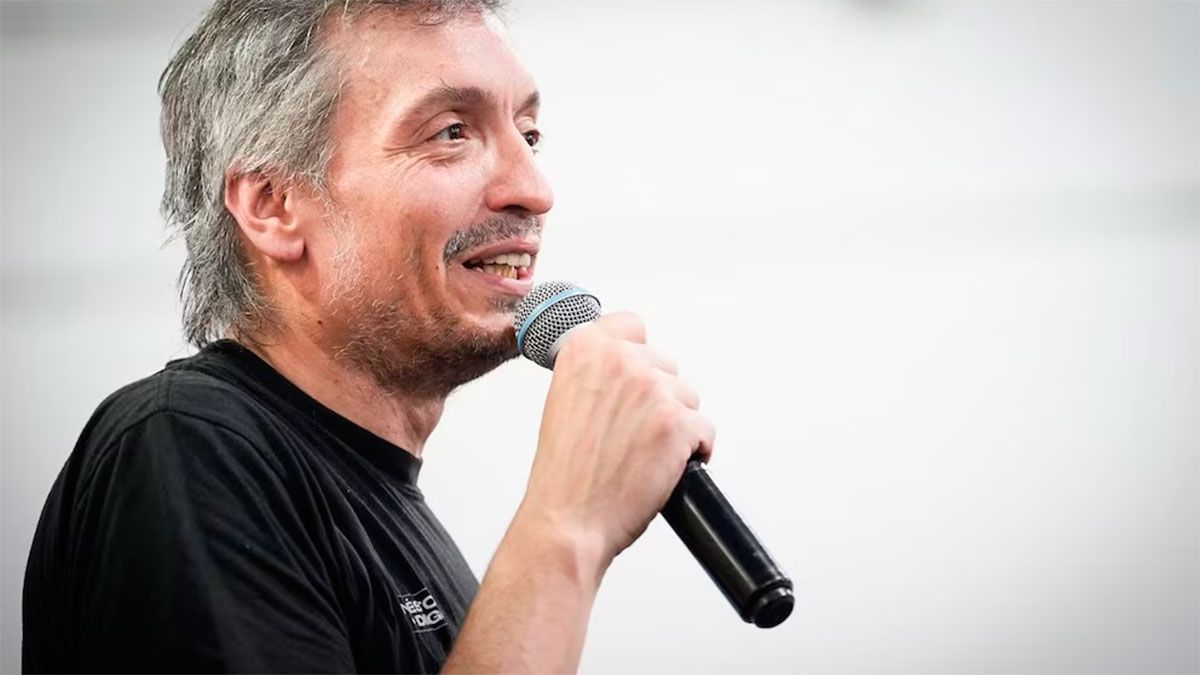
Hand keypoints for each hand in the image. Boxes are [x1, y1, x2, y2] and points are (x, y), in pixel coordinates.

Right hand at [516, 312, 715, 571]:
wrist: (567, 521)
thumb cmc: (565, 474)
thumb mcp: (564, 401)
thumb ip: (596, 374)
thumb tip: (627, 367)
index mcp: (585, 349)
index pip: (632, 325)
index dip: (637, 357)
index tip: (632, 379)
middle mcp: (620, 360)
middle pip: (665, 366)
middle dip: (657, 398)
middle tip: (631, 435)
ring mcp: (652, 389)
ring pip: (687, 398)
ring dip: (674, 426)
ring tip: (642, 456)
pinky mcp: (678, 422)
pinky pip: (704, 432)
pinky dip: (692, 453)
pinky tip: (663, 470)